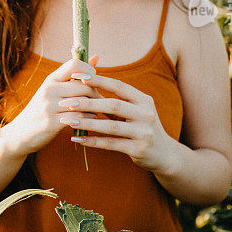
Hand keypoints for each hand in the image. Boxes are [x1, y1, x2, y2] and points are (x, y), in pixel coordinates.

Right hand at [3, 55, 101, 155]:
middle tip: (100, 100)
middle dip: (96, 93)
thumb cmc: (41, 110)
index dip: (89, 71)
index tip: (93, 82)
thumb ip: (74, 75)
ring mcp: (49, 106)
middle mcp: (49, 89)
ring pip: (84, 102)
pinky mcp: (51, 123)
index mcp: (51, 79)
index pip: (75, 64)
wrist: (20, 133)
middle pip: (84, 85)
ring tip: (96, 110)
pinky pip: (78, 117)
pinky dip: (88, 119)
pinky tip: (88, 119)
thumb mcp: (54, 89)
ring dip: (94, 107)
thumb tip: (96, 58)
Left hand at [59, 72, 176, 173]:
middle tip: (66, 102)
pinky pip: (111, 144)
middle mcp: (146, 113)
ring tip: (68, 120)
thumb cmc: (142, 126)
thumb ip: (117, 99)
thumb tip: (88, 82)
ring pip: (111, 126)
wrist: (165, 154)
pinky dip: (93, 141)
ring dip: (87, 123)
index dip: (98, 80)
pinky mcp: (139, 149)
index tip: (77, 76)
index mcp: (143, 99)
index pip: (119, 86)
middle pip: (113, 105)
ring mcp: (144, 132)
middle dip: (88, 103)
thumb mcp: (136, 109)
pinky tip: (78, 139)